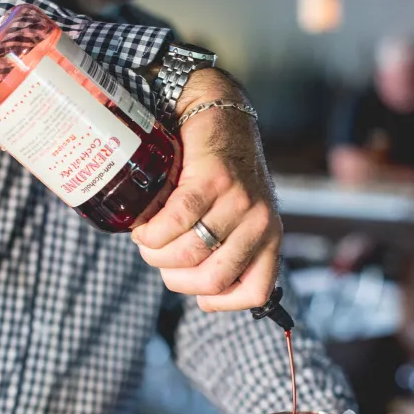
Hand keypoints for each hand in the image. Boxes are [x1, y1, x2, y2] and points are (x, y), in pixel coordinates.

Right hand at [131, 68, 281, 311]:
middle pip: (212, 279)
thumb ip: (227, 246)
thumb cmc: (220, 170)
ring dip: (155, 254)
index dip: (220, 302)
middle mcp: (261, 223)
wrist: (217, 111)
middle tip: (159, 260)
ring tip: (147, 240)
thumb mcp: (238, 213)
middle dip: (175, 278)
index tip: (197, 295)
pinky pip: (176, 222)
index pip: (255, 292)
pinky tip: (144, 226)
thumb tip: (197, 288)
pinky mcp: (214, 180)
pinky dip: (151, 231)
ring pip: (189, 252)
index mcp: (269, 236)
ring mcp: (240, 201)